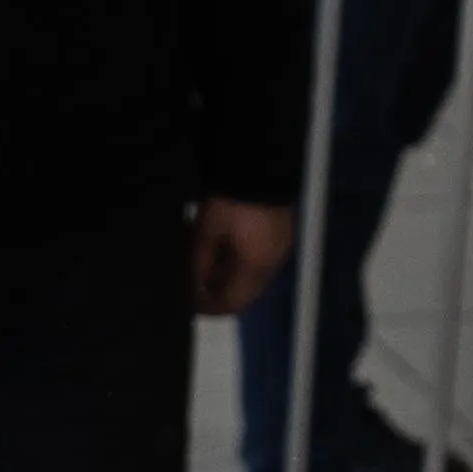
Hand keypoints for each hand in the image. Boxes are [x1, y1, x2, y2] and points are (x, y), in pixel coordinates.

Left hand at [190, 198, 296, 317]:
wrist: (260, 163)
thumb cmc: (230, 202)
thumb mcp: (205, 233)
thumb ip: (199, 265)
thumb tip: (193, 288)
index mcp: (255, 269)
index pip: (231, 303)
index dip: (209, 308)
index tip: (189, 303)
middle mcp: (272, 265)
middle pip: (245, 292)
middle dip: (219, 290)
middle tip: (195, 279)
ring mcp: (281, 248)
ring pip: (253, 275)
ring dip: (230, 274)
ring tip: (207, 257)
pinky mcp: (283, 232)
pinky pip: (261, 258)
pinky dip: (243, 259)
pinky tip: (226, 243)